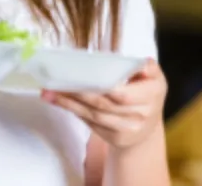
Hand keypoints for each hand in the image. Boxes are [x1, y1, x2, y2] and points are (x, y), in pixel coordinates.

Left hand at [42, 58, 166, 148]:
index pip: (122, 94)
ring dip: (68, 103)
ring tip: (48, 92)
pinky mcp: (115, 138)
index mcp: (152, 94)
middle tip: (53, 82)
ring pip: (93, 116)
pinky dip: (74, 111)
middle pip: (103, 105)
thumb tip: (142, 62)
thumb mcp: (152, 76)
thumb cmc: (145, 90)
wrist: (148, 123)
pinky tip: (59, 101)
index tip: (79, 75)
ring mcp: (128, 130)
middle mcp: (142, 115)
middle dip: (76, 93)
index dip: (100, 87)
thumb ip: (146, 67)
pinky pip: (91, 124)